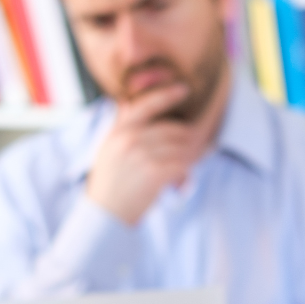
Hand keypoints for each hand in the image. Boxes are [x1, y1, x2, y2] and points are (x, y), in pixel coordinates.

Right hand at [86, 83, 206, 224]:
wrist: (104, 214)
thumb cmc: (109, 184)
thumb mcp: (107, 149)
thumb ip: (119, 126)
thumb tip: (125, 102)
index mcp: (119, 131)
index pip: (146, 105)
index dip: (167, 95)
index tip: (184, 89)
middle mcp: (129, 139)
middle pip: (174, 130)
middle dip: (190, 140)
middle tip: (200, 148)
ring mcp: (142, 155)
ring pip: (181, 148)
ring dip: (191, 157)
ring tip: (190, 166)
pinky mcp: (154, 172)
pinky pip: (182, 164)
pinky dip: (186, 171)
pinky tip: (183, 179)